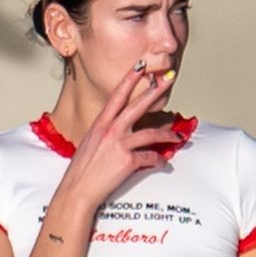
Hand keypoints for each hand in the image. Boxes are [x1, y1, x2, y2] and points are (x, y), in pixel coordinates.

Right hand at [63, 64, 176, 211]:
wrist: (77, 190)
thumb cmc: (82, 170)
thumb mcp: (90, 142)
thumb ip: (105, 132)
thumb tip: (117, 131)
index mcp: (101, 123)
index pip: (118, 95)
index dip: (130, 78)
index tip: (141, 65)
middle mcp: (111, 130)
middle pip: (138, 105)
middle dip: (156, 90)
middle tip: (169, 78)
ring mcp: (120, 145)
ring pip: (151, 134)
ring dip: (168, 135)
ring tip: (178, 136)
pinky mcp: (128, 162)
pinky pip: (150, 159)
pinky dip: (160, 162)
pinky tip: (165, 164)